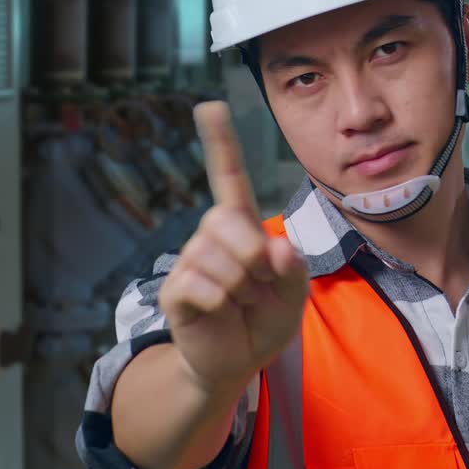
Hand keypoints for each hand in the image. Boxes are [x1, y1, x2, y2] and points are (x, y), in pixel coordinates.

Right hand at [158, 101, 308, 392]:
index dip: (221, 143)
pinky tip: (220, 313)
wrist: (236, 362)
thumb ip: (294, 271)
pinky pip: (201, 286)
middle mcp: (211, 235)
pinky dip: (221, 304)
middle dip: (254, 258)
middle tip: (258, 287)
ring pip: (218, 259)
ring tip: (240, 303)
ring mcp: (190, 261)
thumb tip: (276, 249)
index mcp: (242, 226)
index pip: (230, 178)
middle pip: (229, 221)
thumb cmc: (265, 318)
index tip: (210, 106)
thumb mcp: (294, 295)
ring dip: (241, 289)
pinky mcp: (175, 290)